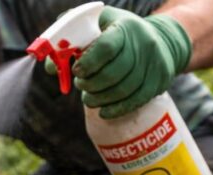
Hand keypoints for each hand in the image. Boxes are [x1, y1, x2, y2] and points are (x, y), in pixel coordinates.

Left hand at [73, 7, 191, 118]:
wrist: (160, 39)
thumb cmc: (118, 33)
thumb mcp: (98, 25)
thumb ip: (72, 40)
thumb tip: (52, 68)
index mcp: (125, 27)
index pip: (106, 47)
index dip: (88, 63)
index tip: (77, 71)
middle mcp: (144, 44)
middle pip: (113, 73)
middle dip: (91, 84)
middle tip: (81, 85)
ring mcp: (154, 65)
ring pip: (123, 90)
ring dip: (100, 99)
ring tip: (88, 98)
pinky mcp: (158, 82)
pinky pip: (135, 101)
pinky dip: (116, 110)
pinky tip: (103, 112)